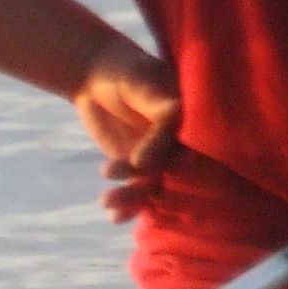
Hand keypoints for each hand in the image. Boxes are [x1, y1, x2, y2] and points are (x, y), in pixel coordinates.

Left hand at [72, 33, 181, 222]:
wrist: (95, 74)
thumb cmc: (125, 72)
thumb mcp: (143, 83)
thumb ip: (158, 111)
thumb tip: (161, 140)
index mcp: (191, 120)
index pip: (192, 144)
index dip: (180, 158)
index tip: (150, 160)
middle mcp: (179, 144)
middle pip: (174, 172)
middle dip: (154, 181)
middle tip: (127, 178)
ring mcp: (159, 159)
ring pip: (152, 185)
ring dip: (132, 197)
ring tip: (107, 201)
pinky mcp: (137, 169)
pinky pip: (136, 192)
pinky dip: (126, 206)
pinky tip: (113, 216)